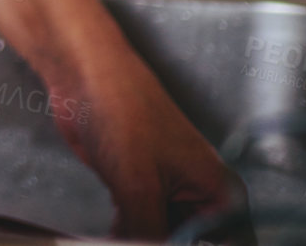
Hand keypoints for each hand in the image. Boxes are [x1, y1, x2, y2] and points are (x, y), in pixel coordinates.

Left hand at [53, 61, 254, 243]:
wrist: (83, 77)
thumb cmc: (122, 110)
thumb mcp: (139, 187)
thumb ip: (148, 234)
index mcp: (222, 195)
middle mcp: (201, 197)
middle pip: (192, 245)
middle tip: (133, 244)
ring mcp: (168, 193)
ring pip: (161, 238)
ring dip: (139, 242)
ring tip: (119, 239)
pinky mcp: (138, 190)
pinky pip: (138, 227)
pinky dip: (125, 236)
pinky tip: (109, 238)